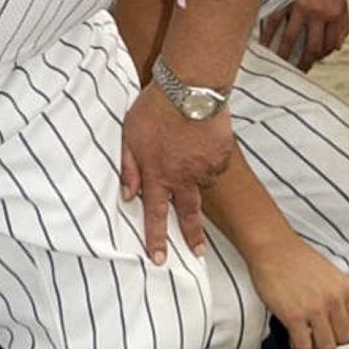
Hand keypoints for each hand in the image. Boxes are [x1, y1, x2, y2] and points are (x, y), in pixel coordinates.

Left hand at [120, 81, 232, 262]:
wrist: (189, 89)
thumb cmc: (153, 109)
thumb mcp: (129, 136)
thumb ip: (128, 167)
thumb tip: (127, 194)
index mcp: (157, 175)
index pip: (155, 214)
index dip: (156, 238)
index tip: (159, 259)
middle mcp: (183, 178)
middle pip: (188, 213)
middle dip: (193, 236)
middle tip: (198, 253)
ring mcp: (205, 167)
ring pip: (202, 185)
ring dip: (198, 183)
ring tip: (192, 161)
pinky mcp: (222, 154)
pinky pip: (216, 165)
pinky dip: (209, 161)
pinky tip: (203, 145)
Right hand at [243, 229, 348, 348]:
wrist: (273, 248)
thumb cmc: (297, 259)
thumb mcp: (330, 274)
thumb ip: (338, 296)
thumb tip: (338, 320)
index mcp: (346, 289)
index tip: (338, 336)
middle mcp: (334, 300)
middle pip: (344, 339)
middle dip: (331, 342)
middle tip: (317, 337)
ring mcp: (315, 309)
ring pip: (326, 347)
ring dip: (315, 348)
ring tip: (305, 339)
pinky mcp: (294, 316)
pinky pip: (303, 345)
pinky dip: (298, 347)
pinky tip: (291, 337)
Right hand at [259, 0, 348, 70]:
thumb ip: (343, 23)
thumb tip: (337, 47)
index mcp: (336, 13)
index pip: (330, 44)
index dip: (321, 56)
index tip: (313, 62)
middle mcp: (320, 12)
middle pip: (311, 47)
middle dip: (303, 63)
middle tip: (296, 71)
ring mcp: (300, 6)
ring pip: (290, 39)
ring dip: (284, 55)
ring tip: (279, 63)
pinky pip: (274, 23)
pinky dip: (267, 36)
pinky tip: (264, 44)